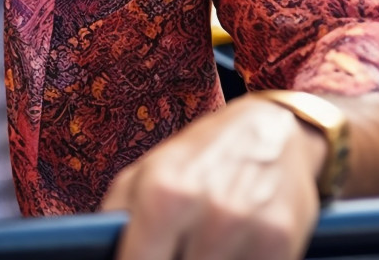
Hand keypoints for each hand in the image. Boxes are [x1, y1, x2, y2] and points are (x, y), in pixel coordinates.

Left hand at [101, 94, 327, 259]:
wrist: (275, 131)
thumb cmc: (202, 155)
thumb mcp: (147, 171)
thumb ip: (117, 214)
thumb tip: (94, 250)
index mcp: (163, 193)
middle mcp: (207, 212)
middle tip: (169, 250)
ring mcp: (248, 231)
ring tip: (194, 247)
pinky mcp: (283, 245)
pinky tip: (228, 252)